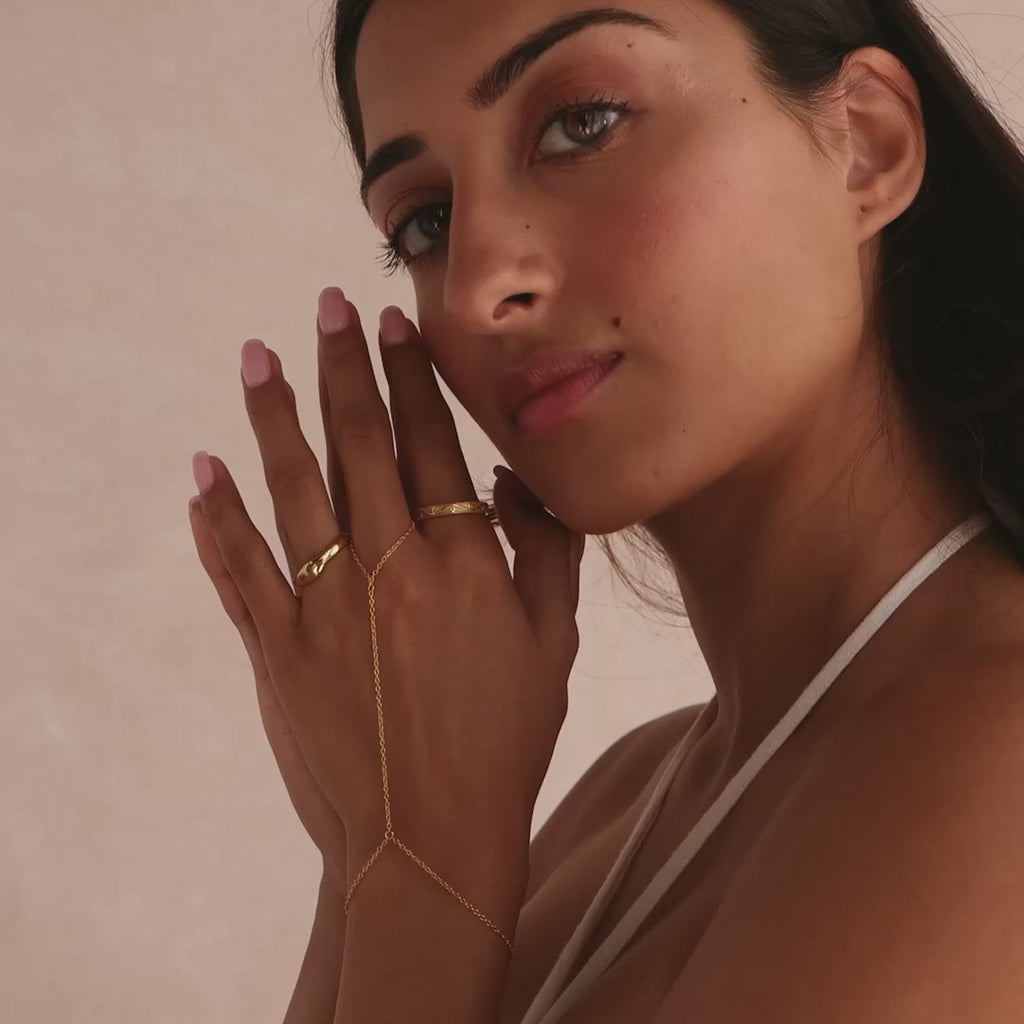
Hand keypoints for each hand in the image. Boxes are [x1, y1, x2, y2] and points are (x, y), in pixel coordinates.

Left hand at [188, 290, 585, 892]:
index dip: (411, 380)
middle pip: (358, 446)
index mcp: (461, 562)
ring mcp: (324, 605)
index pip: (431, 446)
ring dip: (273, 418)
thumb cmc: (504, 740)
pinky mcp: (277, 647)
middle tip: (326, 307)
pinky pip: (240, 568)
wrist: (427, 837)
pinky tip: (202, 471)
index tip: (393, 327)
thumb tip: (510, 483)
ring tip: (257, 358)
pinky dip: (217, 518)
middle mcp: (389, 567)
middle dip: (342, 369)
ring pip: (293, 489)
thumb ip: (543, 551)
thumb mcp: (554, 642)